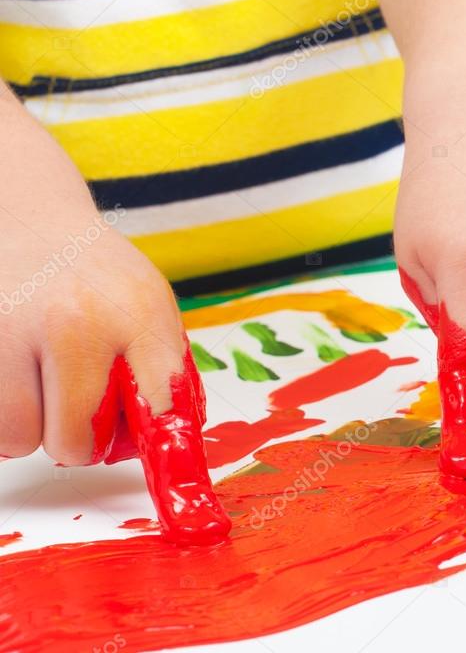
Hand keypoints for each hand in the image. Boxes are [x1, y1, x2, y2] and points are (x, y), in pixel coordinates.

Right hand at [0, 98, 228, 542]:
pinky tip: (12, 372)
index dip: (163, 453)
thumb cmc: (99, 278)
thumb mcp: (151, 308)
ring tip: (41, 379)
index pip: (160, 404)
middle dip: (81, 436)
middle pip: (76, 441)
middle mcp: (73, 322)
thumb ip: (162, 373)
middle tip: (79, 398)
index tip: (186, 506)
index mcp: (138, 315)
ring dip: (32, 426)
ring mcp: (10, 330)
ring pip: (20, 439)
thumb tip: (172, 447)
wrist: (26, 219)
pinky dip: (1, 414)